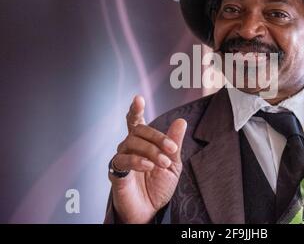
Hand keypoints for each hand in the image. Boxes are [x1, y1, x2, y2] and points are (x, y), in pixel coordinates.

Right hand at [109, 95, 186, 222]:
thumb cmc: (160, 186)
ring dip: (151, 151)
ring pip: (131, 143)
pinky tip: (148, 166)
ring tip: (162, 163)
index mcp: (143, 142)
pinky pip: (122, 160)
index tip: (138, 98)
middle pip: (138, 130)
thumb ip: (174, 143)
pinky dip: (137, 160)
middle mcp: (129, 147)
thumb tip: (181, 121)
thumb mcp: (173, 164)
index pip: (136, 121)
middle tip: (171, 149)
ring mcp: (121, 158)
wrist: (151, 210)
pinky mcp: (116, 173)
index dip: (135, 109)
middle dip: (157, 137)